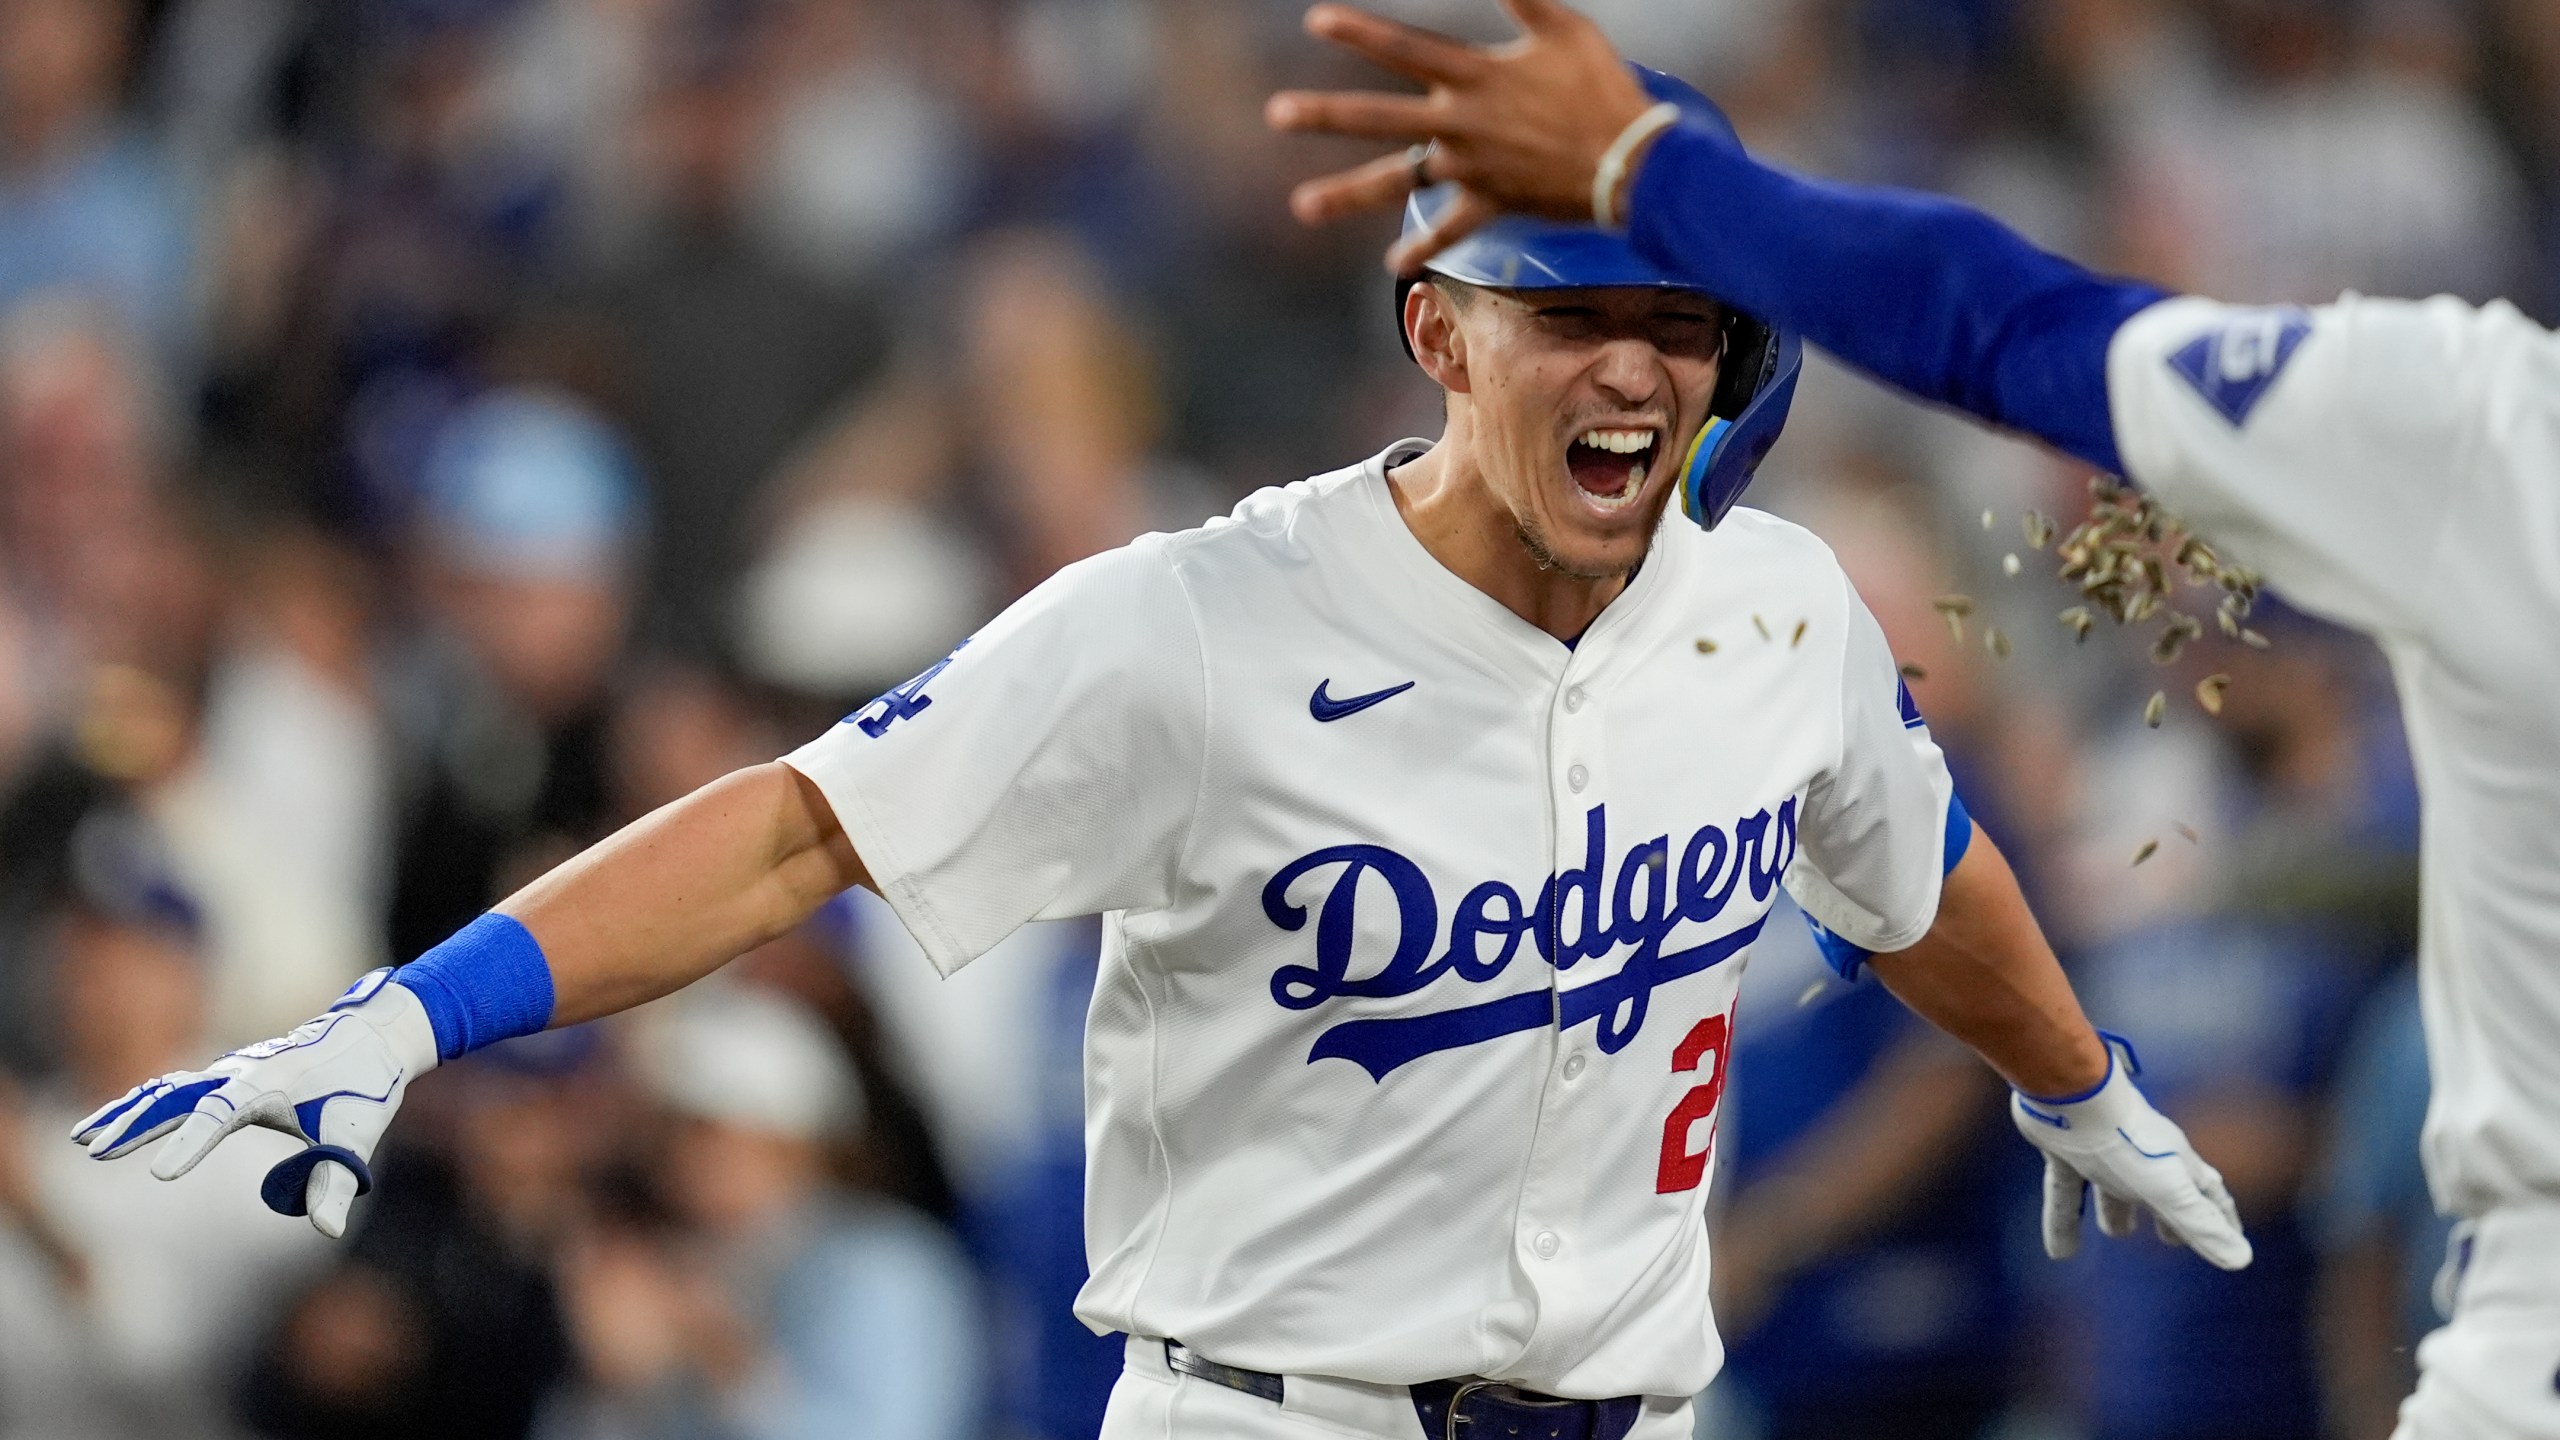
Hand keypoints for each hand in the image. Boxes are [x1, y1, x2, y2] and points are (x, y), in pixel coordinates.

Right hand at [69, 968, 438, 1237]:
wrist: (372, 1038)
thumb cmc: (364, 1089)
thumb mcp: (356, 1139)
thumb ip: (337, 1183)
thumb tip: (328, 1231)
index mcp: (268, 1083)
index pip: (219, 1113)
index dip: (190, 1143)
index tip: (160, 1175)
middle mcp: (240, 1071)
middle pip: (176, 1096)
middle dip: (134, 1123)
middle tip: (94, 1150)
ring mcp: (231, 1070)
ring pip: (168, 1089)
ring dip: (127, 1112)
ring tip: (84, 1138)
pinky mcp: (228, 1076)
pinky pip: (176, 1089)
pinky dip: (144, 1103)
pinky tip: (116, 1120)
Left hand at [1265, 0, 1649, 272]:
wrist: (1631, 163)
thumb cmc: (1600, 87)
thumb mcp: (1562, 26)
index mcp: (1474, 78)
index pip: (1404, 49)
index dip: (1360, 33)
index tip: (1315, 21)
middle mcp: (1460, 125)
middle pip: (1378, 118)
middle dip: (1324, 115)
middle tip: (1277, 114)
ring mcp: (1470, 169)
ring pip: (1396, 182)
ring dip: (1347, 194)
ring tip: (1302, 206)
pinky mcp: (1491, 204)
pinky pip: (1449, 231)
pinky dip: (1423, 249)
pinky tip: (1393, 268)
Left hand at [2011, 1035, 2251, 1270]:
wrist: (2071, 1096)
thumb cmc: (2126, 1142)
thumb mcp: (2169, 1192)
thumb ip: (2200, 1226)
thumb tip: (2242, 1260)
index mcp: (2175, 1165)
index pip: (2209, 1194)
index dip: (2221, 1218)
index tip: (2233, 1237)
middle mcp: (2142, 1156)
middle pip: (2161, 1189)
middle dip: (2168, 1213)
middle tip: (2169, 1239)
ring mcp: (2103, 1151)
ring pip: (2111, 1189)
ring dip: (2115, 1213)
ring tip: (2115, 1234)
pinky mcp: (2066, 1150)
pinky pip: (2065, 1191)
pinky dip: (2064, 1221)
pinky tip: (2059, 1253)